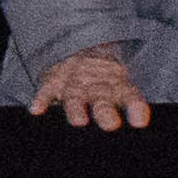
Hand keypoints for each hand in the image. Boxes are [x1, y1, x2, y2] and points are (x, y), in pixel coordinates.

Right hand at [27, 44, 151, 129]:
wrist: (82, 52)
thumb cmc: (105, 83)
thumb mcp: (121, 88)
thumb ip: (130, 105)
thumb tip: (139, 123)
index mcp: (118, 86)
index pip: (129, 96)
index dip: (135, 107)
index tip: (139, 121)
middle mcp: (96, 86)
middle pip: (102, 100)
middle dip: (105, 113)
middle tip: (111, 125)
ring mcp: (74, 84)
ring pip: (75, 97)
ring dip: (76, 109)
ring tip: (78, 121)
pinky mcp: (54, 83)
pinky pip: (46, 92)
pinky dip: (42, 99)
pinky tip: (37, 109)